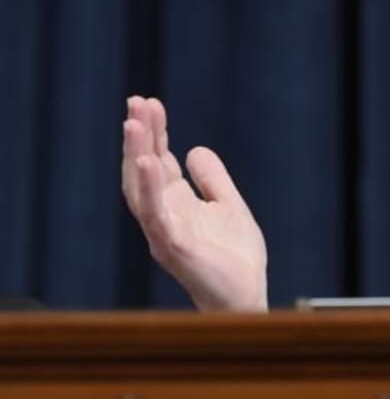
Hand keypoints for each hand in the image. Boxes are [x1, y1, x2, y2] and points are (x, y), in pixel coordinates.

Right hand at [121, 96, 267, 310]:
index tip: (150, 103)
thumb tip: (194, 148)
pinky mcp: (173, 247)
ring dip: (136, 154)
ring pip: (140, 188)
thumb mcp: (229, 207)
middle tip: (137, 100)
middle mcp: (163, 215)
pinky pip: (155, 214)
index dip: (154, 133)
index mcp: (176, 205)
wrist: (247, 298)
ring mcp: (164, 231)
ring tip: (134, 122)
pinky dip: (150, 186)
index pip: (158, 161)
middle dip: (140, 135)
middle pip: (144, 168)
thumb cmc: (236, 260)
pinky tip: (151, 161)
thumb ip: (213, 180)